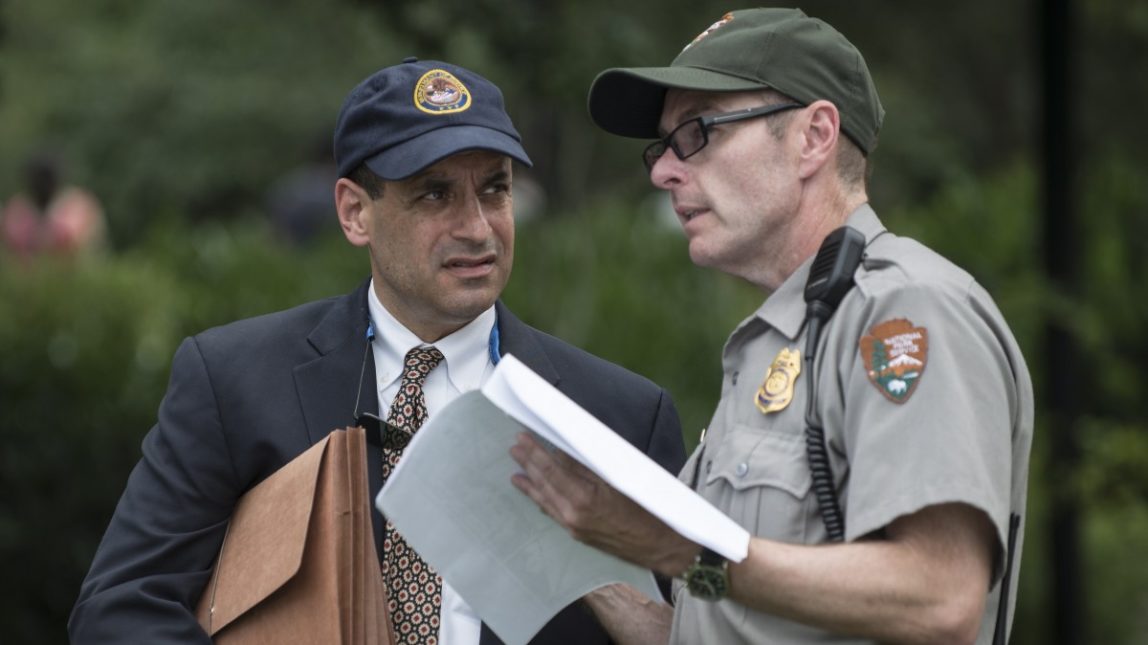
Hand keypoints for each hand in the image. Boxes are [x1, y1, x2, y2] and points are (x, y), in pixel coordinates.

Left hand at [509, 432, 697, 576]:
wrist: (660, 545)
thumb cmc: (646, 508)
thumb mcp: (617, 479)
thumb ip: (586, 467)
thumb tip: (562, 452)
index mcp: (584, 498)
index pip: (552, 469)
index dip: (535, 452)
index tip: (522, 438)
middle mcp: (573, 515)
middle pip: (544, 483)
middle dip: (528, 463)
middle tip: (514, 447)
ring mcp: (573, 527)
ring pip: (545, 500)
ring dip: (530, 482)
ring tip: (515, 470)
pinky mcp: (577, 534)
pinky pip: (553, 513)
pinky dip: (541, 500)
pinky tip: (532, 491)